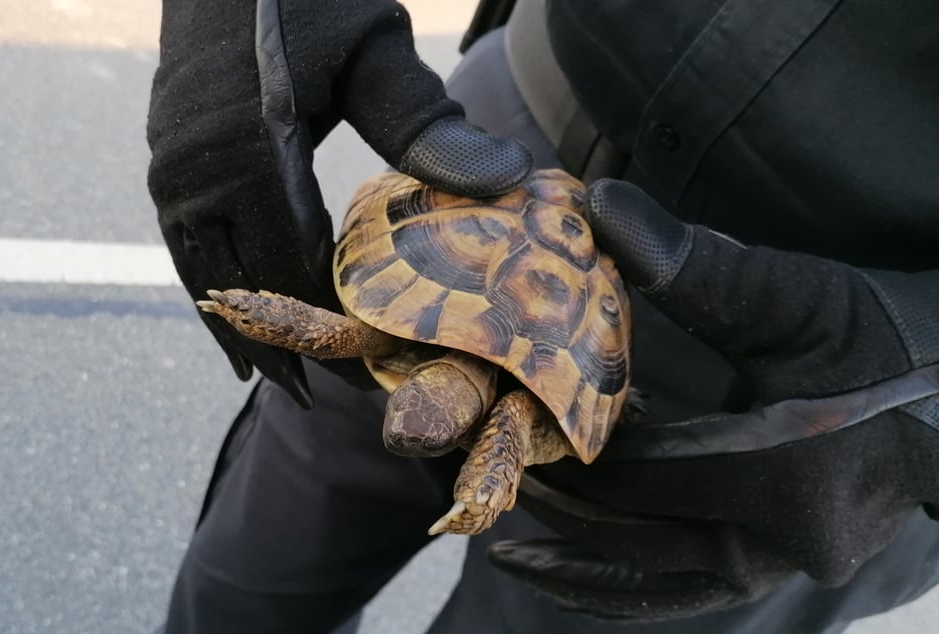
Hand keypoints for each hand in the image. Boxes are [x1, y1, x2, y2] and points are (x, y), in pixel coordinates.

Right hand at [147, 0, 532, 407]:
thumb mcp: (376, 50)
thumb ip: (427, 123)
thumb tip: (508, 179)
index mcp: (254, 148)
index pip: (298, 265)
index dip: (334, 324)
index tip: (370, 368)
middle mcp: (198, 168)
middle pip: (252, 281)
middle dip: (293, 341)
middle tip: (334, 394)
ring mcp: (171, 164)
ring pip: (206, 274)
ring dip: (242, 329)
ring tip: (279, 380)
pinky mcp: (163, 157)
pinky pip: (184, 244)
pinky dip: (212, 287)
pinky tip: (230, 316)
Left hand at [488, 180, 938, 619]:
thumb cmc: (881, 345)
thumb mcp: (797, 296)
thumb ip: (696, 264)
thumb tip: (598, 208)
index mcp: (781, 476)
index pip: (640, 472)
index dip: (568, 449)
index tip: (508, 418)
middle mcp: (772, 543)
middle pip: (631, 531)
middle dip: (556, 502)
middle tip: (485, 475)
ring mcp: (769, 568)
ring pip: (646, 580)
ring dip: (571, 562)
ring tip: (505, 544)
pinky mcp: (765, 570)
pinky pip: (672, 595)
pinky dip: (614, 590)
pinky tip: (565, 578)